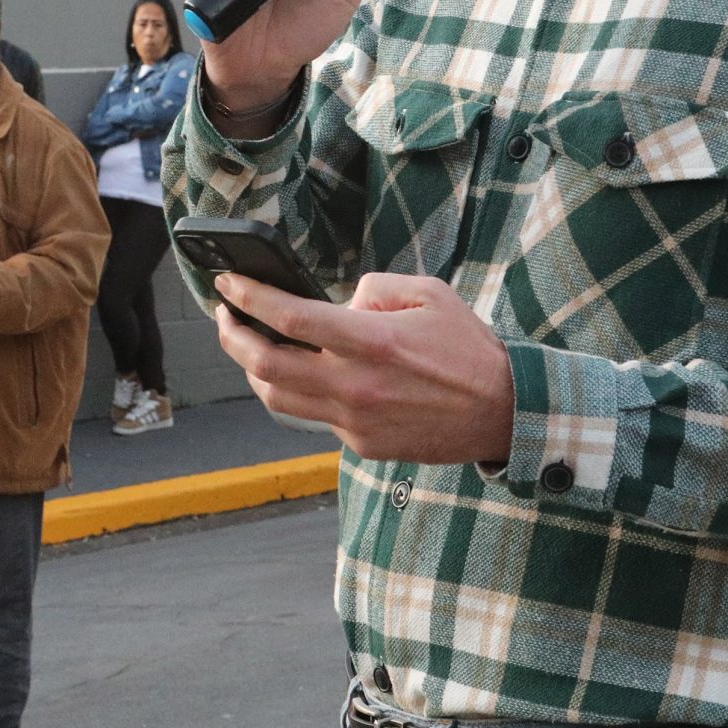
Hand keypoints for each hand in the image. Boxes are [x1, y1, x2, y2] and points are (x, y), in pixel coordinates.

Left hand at [210, 272, 512, 463]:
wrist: (503, 413)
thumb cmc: (468, 349)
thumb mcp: (429, 293)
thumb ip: (374, 289)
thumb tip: (336, 303)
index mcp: (371, 342)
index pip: (288, 318)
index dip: (249, 297)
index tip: (229, 283)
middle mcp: (355, 385)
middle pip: (264, 366)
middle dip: (231, 336)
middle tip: (224, 316)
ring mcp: (355, 421)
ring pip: (277, 399)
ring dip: (253, 369)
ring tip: (250, 345)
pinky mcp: (361, 444)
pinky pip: (314, 415)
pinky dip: (300, 390)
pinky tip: (304, 372)